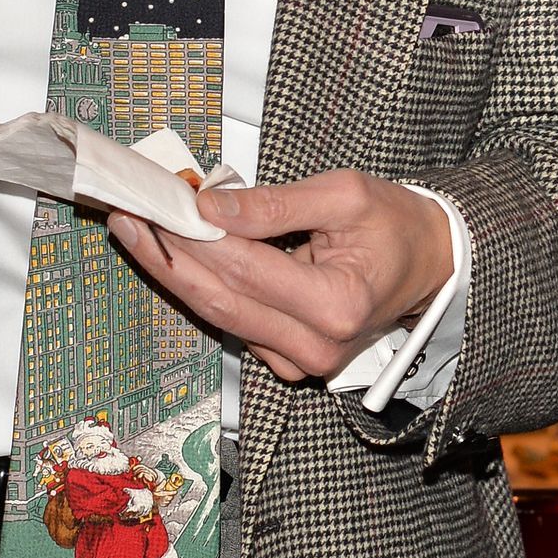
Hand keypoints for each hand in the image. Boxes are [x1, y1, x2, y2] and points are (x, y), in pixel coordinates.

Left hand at [107, 170, 453, 384]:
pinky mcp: (290, 362)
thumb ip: (274, 204)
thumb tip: (210, 206)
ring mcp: (303, 362)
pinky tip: (177, 256)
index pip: (244, 268)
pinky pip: (235, 323)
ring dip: (176, 273)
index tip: (157, 203)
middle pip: (219, 301)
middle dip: (167, 257)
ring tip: (140, 231)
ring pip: (219, 316)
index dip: (193, 235)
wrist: (429, 265)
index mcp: (337, 303)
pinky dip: (204, 288)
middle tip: (128, 219)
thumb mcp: (344, 195)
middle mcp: (317, 345)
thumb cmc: (394, 225)